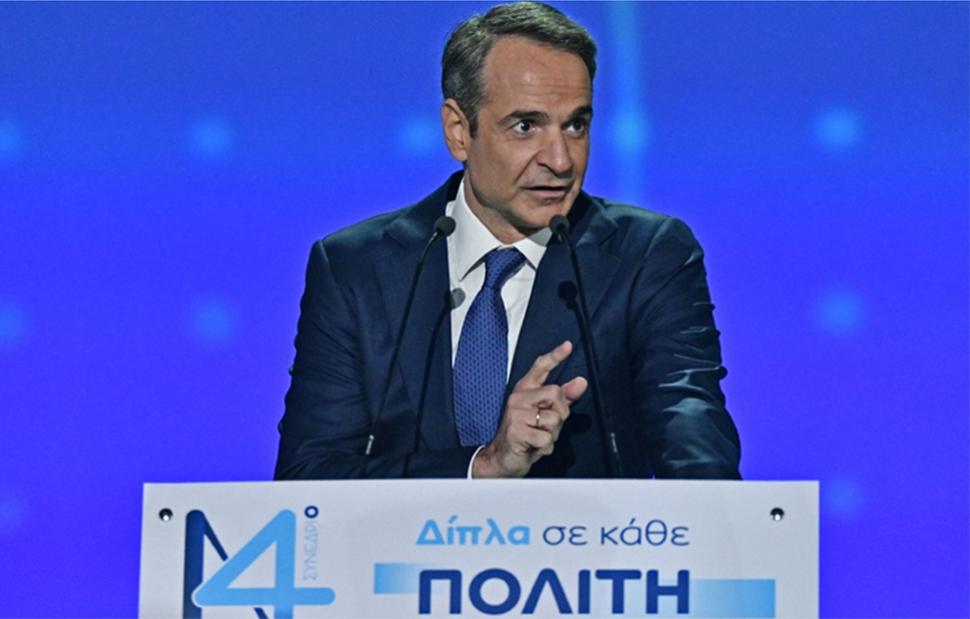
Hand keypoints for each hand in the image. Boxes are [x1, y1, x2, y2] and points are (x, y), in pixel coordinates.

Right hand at [472, 340, 587, 477]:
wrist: (502, 457)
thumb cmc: (525, 433)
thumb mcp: (545, 413)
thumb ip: (564, 398)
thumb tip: (581, 382)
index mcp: (525, 390)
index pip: (540, 367)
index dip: (555, 356)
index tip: (567, 345)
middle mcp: (518, 398)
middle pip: (556, 393)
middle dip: (561, 412)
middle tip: (548, 425)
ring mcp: (515, 414)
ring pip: (553, 418)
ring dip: (552, 434)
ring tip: (538, 437)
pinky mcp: (516, 431)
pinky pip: (546, 437)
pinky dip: (546, 447)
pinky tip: (534, 446)